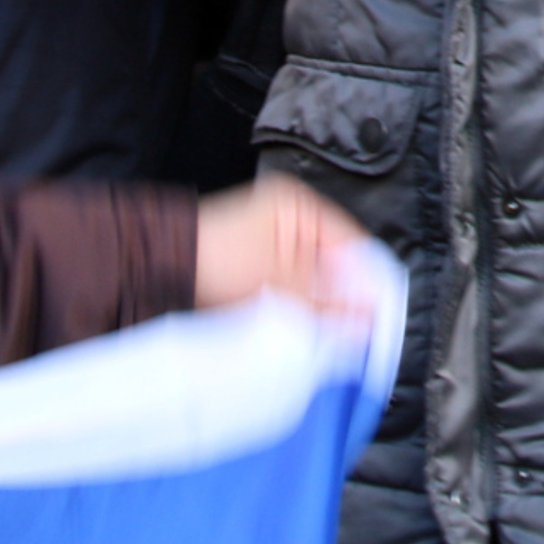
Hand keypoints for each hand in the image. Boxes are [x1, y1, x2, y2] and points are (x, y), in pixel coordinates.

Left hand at [192, 174, 371, 316]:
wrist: (162, 268)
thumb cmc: (214, 254)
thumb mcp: (283, 281)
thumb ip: (329, 303)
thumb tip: (368, 318)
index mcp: (302, 208)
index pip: (353, 246)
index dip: (368, 282)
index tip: (380, 316)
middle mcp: (290, 224)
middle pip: (333, 269)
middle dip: (342, 301)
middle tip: (356, 332)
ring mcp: (273, 248)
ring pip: (312, 287)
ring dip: (318, 311)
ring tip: (326, 334)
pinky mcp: (257, 273)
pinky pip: (291, 295)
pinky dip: (297, 312)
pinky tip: (299, 330)